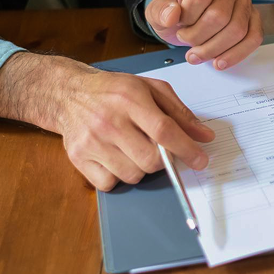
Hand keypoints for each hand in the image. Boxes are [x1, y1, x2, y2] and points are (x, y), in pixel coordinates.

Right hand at [0, 53, 214, 190]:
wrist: (68, 93)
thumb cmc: (115, 91)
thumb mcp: (152, 89)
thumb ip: (181, 113)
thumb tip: (204, 137)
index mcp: (130, 99)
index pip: (164, 131)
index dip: (186, 149)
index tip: (201, 160)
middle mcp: (109, 121)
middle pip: (150, 159)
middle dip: (165, 160)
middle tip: (162, 150)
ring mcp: (91, 141)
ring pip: (133, 175)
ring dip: (142, 168)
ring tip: (135, 149)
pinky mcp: (78, 158)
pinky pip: (110, 184)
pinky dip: (119, 177)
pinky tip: (118, 158)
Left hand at [145, 0, 262, 69]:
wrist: (188, 18)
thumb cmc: (176, 12)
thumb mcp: (157, 11)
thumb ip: (159, 11)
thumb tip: (172, 15)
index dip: (188, 18)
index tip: (179, 24)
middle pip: (220, 16)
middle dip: (199, 38)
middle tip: (186, 43)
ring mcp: (243, 1)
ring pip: (238, 30)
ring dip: (215, 49)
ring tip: (198, 54)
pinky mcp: (253, 18)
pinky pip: (254, 38)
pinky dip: (236, 54)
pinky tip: (220, 62)